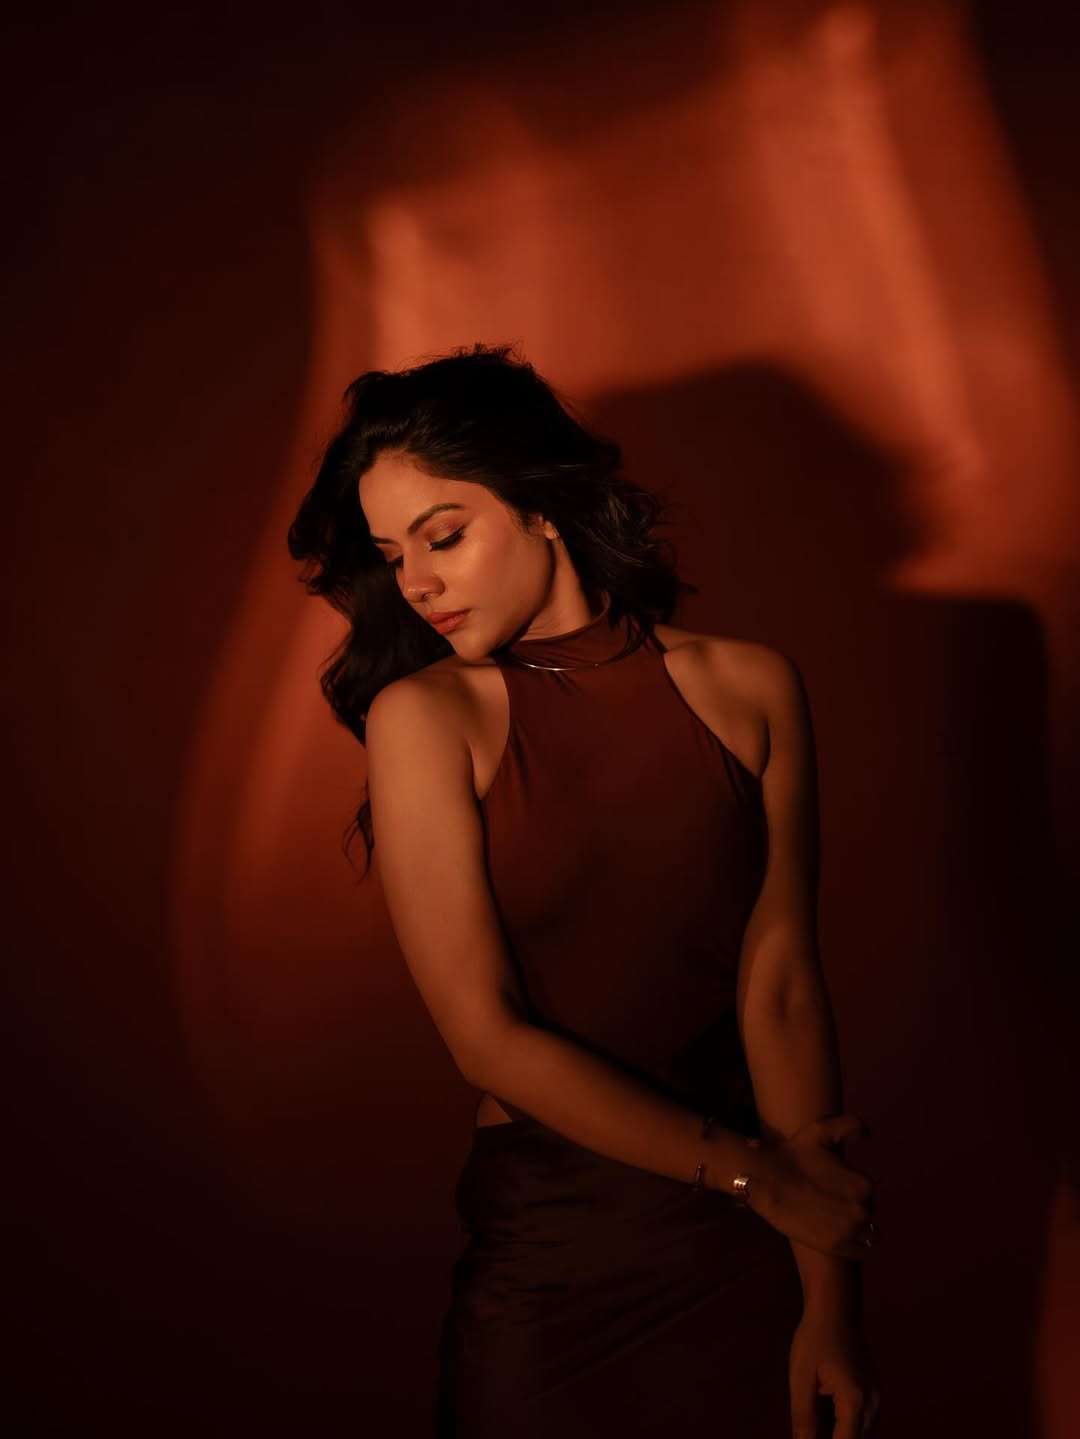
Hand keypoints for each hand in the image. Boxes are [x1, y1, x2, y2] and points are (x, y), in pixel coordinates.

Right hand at [746, 1115, 876, 1259]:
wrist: (765, 1180)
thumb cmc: (793, 1154)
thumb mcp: (822, 1131)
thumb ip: (852, 1126)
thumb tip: (870, 1137)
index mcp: (864, 1184)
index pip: (868, 1192)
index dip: (851, 1188)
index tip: (833, 1186)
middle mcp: (862, 1210)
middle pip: (867, 1212)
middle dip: (853, 1207)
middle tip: (830, 1201)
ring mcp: (849, 1231)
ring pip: (868, 1234)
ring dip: (856, 1227)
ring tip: (835, 1220)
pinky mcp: (835, 1247)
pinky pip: (860, 1251)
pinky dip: (854, 1244)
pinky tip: (838, 1234)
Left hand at [789, 1307, 880, 1437]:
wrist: (834, 1308)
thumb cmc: (814, 1339)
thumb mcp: (801, 1378)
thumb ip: (803, 1417)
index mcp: (855, 1402)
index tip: (807, 1437)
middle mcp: (872, 1405)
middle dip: (832, 1437)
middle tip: (808, 1423)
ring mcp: (875, 1398)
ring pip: (858, 1432)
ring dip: (837, 1431)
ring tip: (816, 1403)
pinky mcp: (871, 1392)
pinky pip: (859, 1419)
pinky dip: (842, 1422)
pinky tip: (822, 1407)